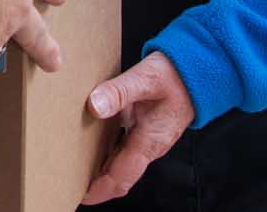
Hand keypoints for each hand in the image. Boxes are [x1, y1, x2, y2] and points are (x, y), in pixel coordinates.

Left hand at [79, 52, 194, 203]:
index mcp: (149, 142)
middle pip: (120, 177)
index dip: (99, 190)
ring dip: (101, 171)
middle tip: (70, 181)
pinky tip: (91, 146)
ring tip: (75, 166)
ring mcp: (149, 142)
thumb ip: (118, 92)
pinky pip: (125, 152)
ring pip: (122, 166)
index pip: (121, 177)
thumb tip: (94, 107)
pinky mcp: (147, 133)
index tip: (80, 194)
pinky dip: (107, 156)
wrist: (196, 71)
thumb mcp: (143, 78)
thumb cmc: (173, 75)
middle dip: (97, 186)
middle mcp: (149, 148)